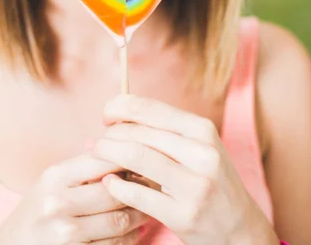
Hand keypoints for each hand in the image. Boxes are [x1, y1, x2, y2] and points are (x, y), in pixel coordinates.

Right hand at [0, 153, 149, 243]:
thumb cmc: (36, 210)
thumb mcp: (51, 182)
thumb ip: (84, 167)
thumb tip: (127, 153)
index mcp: (54, 176)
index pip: (103, 159)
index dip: (129, 157)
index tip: (146, 157)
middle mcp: (57, 203)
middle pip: (115, 192)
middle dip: (140, 188)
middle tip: (157, 184)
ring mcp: (64, 234)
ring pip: (118, 222)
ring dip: (140, 215)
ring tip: (149, 207)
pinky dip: (130, 239)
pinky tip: (136, 231)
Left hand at [92, 95, 277, 244]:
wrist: (239, 229)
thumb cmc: (207, 179)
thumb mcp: (196, 146)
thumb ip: (162, 128)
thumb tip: (115, 114)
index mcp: (201, 129)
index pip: (148, 107)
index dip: (118, 107)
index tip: (106, 116)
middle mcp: (202, 153)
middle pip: (138, 132)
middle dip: (110, 135)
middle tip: (99, 142)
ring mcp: (195, 185)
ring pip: (135, 157)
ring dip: (107, 154)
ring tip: (97, 156)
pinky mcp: (184, 215)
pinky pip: (137, 194)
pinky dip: (116, 185)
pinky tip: (110, 182)